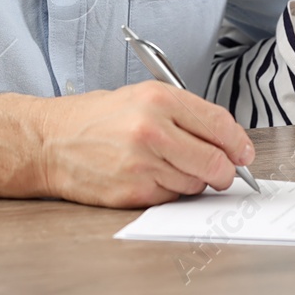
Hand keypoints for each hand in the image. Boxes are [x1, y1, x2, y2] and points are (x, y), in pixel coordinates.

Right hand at [37, 80, 254, 208]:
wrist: (51, 141)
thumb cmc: (96, 118)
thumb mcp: (142, 96)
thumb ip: (185, 114)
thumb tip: (225, 139)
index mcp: (159, 99)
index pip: (219, 124)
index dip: (238, 143)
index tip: (244, 152)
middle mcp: (153, 130)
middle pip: (215, 161)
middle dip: (225, 170)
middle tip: (223, 171)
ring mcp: (142, 164)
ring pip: (196, 183)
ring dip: (194, 181)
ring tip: (171, 167)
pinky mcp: (133, 192)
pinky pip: (171, 198)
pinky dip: (170, 192)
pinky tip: (152, 177)